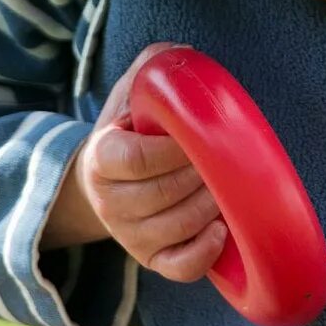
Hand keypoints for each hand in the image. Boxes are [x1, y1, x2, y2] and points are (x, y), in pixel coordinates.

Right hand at [40, 51, 225, 280]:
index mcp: (101, 158)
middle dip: (198, 177)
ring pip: (174, 230)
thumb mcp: (130, 94)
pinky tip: (221, 231)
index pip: (133, 160)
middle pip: (160, 195)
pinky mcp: (150, 259)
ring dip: (207, 208)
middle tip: (221, 160)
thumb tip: (185, 56)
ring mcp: (129, 235)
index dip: (171, 150)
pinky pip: (178, 268)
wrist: (107, 179)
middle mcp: (109, 202)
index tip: (195, 137)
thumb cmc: (129, 131)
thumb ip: (152, 69)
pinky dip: (203, 254)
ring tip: (224, 188)